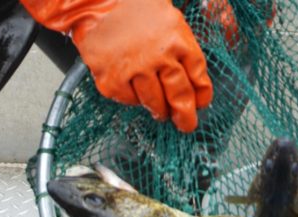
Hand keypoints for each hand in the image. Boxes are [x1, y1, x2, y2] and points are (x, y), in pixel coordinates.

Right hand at [22, 0, 212, 132]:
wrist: (97, 2)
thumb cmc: (134, 8)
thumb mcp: (171, 21)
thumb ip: (183, 48)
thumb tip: (193, 83)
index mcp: (178, 41)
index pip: (198, 77)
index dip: (201, 95)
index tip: (200, 103)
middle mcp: (158, 57)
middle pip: (180, 96)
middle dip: (186, 116)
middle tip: (186, 124)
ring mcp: (134, 70)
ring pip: (155, 103)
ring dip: (159, 110)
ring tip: (160, 112)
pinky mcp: (112, 80)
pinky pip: (129, 100)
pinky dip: (132, 99)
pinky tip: (133, 89)